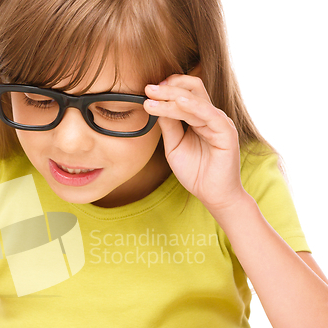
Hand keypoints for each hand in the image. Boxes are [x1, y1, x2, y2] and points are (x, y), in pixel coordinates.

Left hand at [144, 73, 245, 210]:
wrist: (213, 194)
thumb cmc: (195, 172)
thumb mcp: (174, 146)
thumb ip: (168, 126)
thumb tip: (155, 105)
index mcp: (199, 118)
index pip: (184, 94)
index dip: (166, 90)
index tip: (147, 91)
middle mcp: (210, 116)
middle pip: (190, 89)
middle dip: (167, 87)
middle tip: (147, 88)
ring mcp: (219, 122)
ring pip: (194, 99)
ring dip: (171, 96)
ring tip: (152, 96)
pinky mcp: (225, 131)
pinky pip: (208, 113)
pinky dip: (192, 106)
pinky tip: (178, 102)